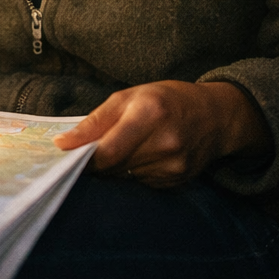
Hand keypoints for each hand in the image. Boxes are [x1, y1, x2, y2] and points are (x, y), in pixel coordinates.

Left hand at [52, 81, 271, 187]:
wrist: (215, 116)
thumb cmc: (166, 99)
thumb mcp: (128, 96)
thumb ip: (95, 121)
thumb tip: (63, 144)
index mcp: (149, 114)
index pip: (108, 150)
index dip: (85, 157)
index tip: (68, 155)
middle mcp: (164, 142)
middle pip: (114, 167)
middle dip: (97, 161)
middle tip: (94, 149)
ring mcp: (174, 165)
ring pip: (125, 177)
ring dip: (116, 167)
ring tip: (126, 146)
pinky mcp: (177, 181)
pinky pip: (141, 183)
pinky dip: (133, 172)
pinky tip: (144, 156)